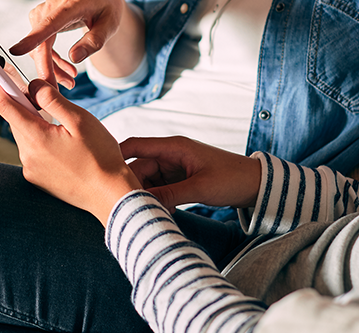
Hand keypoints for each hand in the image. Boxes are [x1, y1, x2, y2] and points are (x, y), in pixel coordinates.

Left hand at [0, 70, 141, 224]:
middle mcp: (27, 155)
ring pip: (25, 133)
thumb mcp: (80, 120)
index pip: (3, 103)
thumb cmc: (101, 157)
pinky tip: (61, 137)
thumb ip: (52, 100)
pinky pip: (33, 150)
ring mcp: (31, 169)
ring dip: (33, 119)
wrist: (113, 197)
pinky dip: (40, 136)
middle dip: (19, 98)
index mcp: (35, 138)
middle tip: (32, 84)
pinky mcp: (38, 178)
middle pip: (15, 118)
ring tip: (57, 114)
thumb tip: (33, 86)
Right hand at [9, 0, 136, 88]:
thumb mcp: (110, 25)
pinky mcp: (42, 18)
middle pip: (42, 42)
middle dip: (47, 69)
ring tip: (70, 81)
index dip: (32, 38)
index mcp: (72, 4)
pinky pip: (41, 44)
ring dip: (51, 67)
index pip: (49, 23)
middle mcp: (53, 5)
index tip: (16, 51)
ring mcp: (44, 11)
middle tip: (60, 90)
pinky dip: (50, 60)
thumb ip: (94, 41)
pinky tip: (67, 70)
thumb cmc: (108, 7)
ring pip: (39, 46)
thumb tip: (74, 58)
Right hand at [122, 137, 260, 210]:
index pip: (135, 146)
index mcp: (173, 146)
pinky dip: (158, 199)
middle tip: (130, 206)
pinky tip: (163, 211)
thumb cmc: (231, 179)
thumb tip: (143, 203)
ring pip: (148, 180)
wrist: (256, 184)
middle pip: (138, 167)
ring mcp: (174, 167)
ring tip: (150, 211)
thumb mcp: (199, 188)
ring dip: (147, 195)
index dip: (116, 158)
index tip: (103, 175)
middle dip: (133, 186)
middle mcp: (170, 154)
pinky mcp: (180, 179)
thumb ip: (169, 194)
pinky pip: (160, 187)